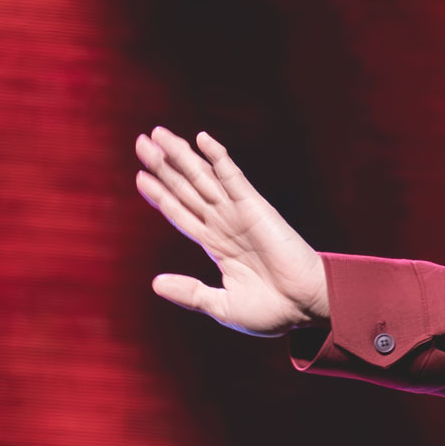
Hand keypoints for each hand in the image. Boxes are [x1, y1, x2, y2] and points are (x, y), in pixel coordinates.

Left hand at [137, 127, 329, 333]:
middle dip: (163, 166)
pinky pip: (232, 177)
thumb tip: (156, 283)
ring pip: (202, 178)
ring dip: (181, 155)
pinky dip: (218, 157)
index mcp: (215, 245)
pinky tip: (202, 139)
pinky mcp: (255, 207)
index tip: (140, 177)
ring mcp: (238, 213)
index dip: (160, 195)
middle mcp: (223, 224)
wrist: (304, 307)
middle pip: (185, 188)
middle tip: (141, 142)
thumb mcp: (222, 306)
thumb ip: (190, 293)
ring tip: (158, 134)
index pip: (180, 213)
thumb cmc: (272, 312)